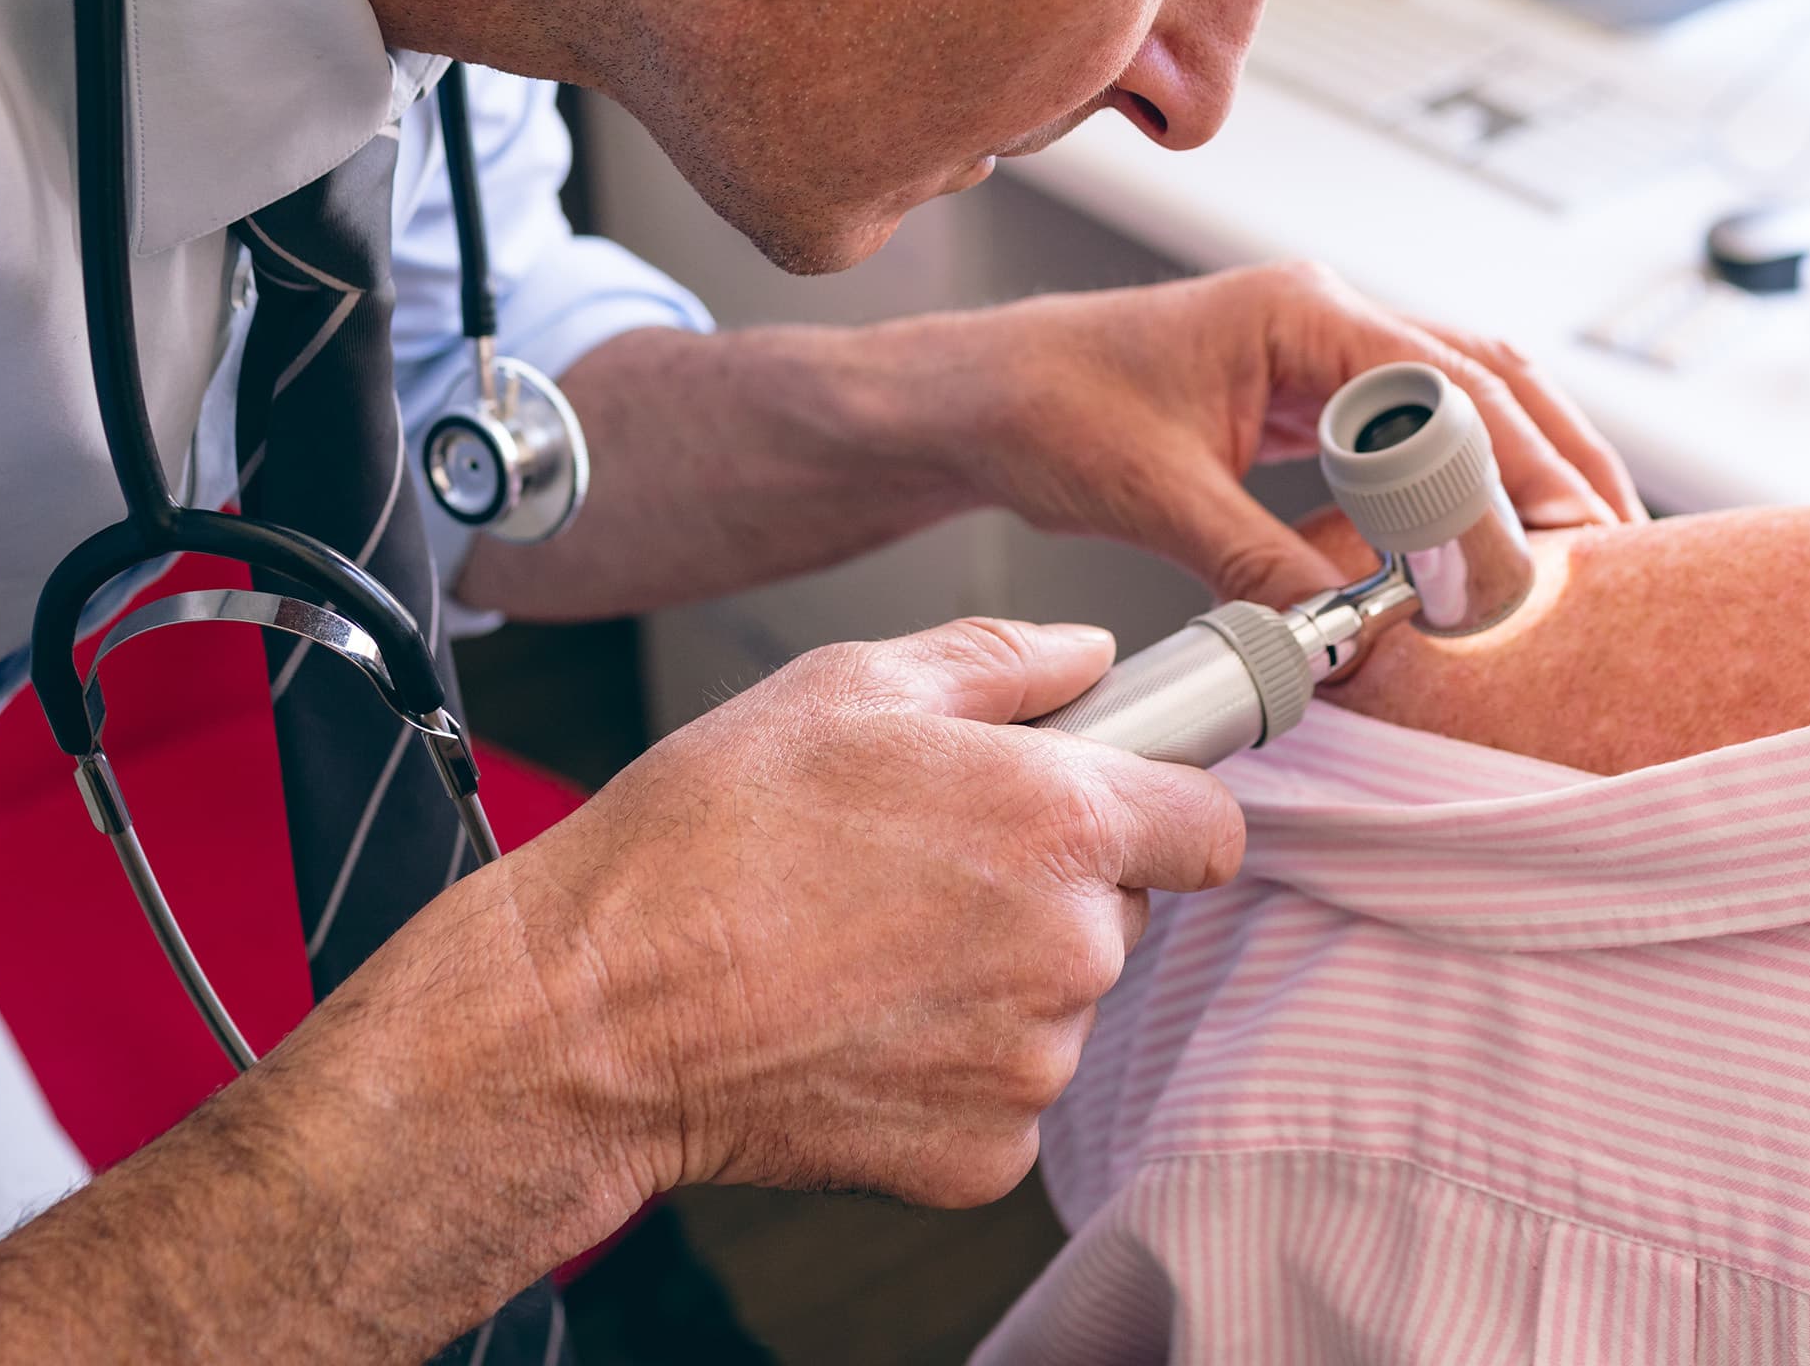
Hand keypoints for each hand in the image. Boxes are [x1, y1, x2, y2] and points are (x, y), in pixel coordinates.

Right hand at [320, 618, 1243, 1237]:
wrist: (598, 1010)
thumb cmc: (706, 839)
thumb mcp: (849, 686)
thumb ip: (1000, 662)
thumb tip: (1085, 655)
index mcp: (1059, 823)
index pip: (1212, 827)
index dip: (1163, 807)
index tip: (1115, 804)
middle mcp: (1068, 950)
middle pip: (1117, 912)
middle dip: (1045, 886)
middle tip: (921, 866)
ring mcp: (1030, 1064)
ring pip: (1055, 1004)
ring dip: (993, 978)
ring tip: (863, 943)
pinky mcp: (980, 1154)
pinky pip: (1002, 1095)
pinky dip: (947, 1067)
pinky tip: (855, 1022)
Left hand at [904, 262, 1642, 610]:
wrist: (977, 397)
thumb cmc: (1046, 407)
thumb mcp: (1154, 496)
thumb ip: (1255, 565)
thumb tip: (1345, 636)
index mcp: (1300, 311)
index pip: (1447, 380)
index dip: (1517, 460)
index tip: (1565, 535)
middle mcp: (1326, 320)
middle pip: (1487, 378)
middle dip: (1561, 457)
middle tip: (1622, 544)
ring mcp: (1322, 357)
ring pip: (1463, 403)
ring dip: (1524, 469)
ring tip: (1584, 550)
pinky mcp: (1307, 402)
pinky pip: (1409, 440)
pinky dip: (1455, 493)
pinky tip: (1475, 554)